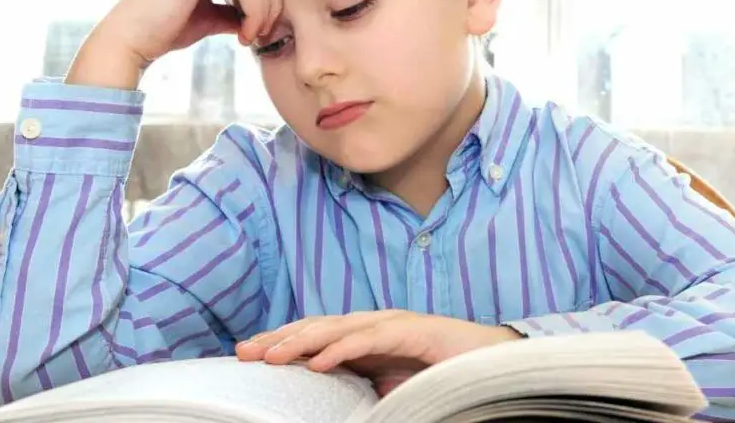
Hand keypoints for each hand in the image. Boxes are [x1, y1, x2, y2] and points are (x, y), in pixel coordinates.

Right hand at [66, 0, 281, 89]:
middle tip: (262, 33)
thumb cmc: (168, 27)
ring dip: (264, 13)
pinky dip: (254, 15)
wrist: (129, 40)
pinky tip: (242, 35)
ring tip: (250, 36)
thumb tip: (272, 12)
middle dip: (274, 3)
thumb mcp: (212, 13)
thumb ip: (239, 5)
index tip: (262, 24)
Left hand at [235, 311, 522, 395]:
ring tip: (271, 356)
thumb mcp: (389, 386)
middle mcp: (374, 325)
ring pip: (338, 328)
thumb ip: (359, 389)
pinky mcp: (414, 331)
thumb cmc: (440, 375)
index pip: (315, 335)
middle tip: (244, 352)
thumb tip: (324, 409)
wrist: (490, 361)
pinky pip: (371, 339)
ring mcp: (393, 325)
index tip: (246, 354)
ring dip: (301, 341)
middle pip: (317, 327)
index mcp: (365, 338)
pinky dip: (343, 349)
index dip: (281, 341)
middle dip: (279, 338)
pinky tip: (318, 362)